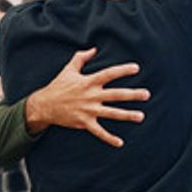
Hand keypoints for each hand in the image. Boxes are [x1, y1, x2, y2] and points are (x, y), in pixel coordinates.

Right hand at [24, 48, 149, 147]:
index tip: (136, 68)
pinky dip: (109, 138)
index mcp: (88, 82)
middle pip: (115, 95)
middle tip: (147, 94)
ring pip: (112, 114)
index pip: (109, 74)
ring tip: (141, 116)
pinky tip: (120, 142)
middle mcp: (91, 96)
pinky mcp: (84, 123)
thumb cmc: (58, 86)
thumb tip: (93, 49)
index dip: (122, 70)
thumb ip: (81, 58)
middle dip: (132, 95)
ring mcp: (88, 110)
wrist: (45, 105)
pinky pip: (99, 132)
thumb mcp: (68, 69)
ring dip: (127, 115)